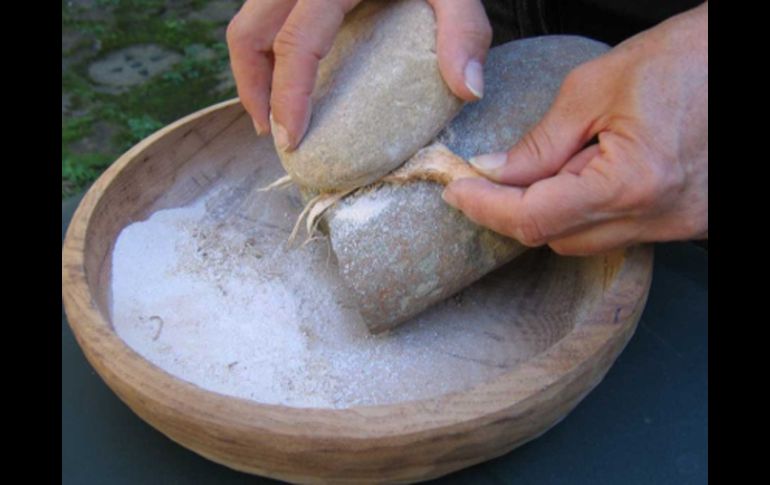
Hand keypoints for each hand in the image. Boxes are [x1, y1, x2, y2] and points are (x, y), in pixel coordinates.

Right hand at [226, 0, 491, 149]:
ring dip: (254, 68)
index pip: (296, 43)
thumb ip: (464, 29)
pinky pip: (264, 12)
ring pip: (249, 21)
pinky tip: (288, 73)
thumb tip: (468, 91)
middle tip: (271, 134)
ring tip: (272, 111)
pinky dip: (267, 47)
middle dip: (253, 88)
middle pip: (248, 32)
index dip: (288, 95)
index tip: (292, 139)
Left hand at [442, 2, 707, 254]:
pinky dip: (588, 211)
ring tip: (558, 161)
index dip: (487, 207)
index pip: (536, 218)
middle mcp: (657, 217)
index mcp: (632, 183)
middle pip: (557, 239)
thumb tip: (495, 173)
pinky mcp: (685, 222)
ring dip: (553, 211)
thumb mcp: (592, 89)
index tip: (457, 191)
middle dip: (516, 209)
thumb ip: (539, 143)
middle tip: (490, 177)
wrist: (738, 58)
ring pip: (585, 241)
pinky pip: (616, 232)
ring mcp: (676, 226)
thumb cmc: (678, 58)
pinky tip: (588, 172)